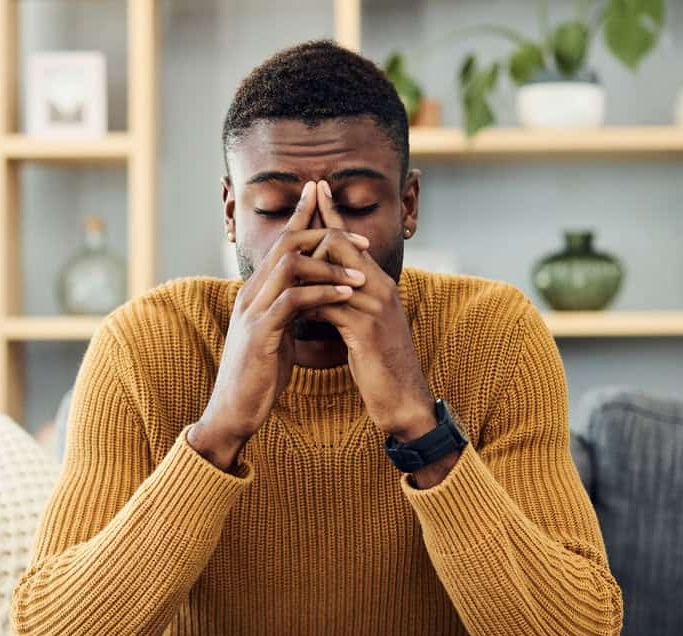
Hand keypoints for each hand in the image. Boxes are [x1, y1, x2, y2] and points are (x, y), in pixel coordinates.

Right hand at [189, 181, 369, 470]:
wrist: (233, 410)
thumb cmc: (258, 376)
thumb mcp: (274, 334)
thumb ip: (286, 311)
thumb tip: (308, 297)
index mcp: (255, 292)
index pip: (280, 243)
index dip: (303, 218)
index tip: (327, 201)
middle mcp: (251, 294)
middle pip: (285, 243)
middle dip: (323, 233)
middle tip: (359, 238)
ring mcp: (253, 312)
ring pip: (289, 266)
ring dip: (329, 265)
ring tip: (360, 274)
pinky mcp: (260, 333)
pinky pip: (293, 301)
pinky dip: (322, 293)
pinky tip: (346, 295)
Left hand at [309, 180, 435, 440]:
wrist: (403, 399)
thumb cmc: (380, 365)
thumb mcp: (363, 327)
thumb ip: (346, 303)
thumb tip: (319, 291)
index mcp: (378, 284)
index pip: (353, 239)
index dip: (333, 213)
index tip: (315, 189)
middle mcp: (380, 287)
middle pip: (341, 243)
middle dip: (313, 231)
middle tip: (292, 223)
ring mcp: (375, 307)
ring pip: (332, 270)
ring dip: (303, 270)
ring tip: (280, 266)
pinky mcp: (366, 330)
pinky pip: (329, 306)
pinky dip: (307, 305)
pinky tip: (291, 309)